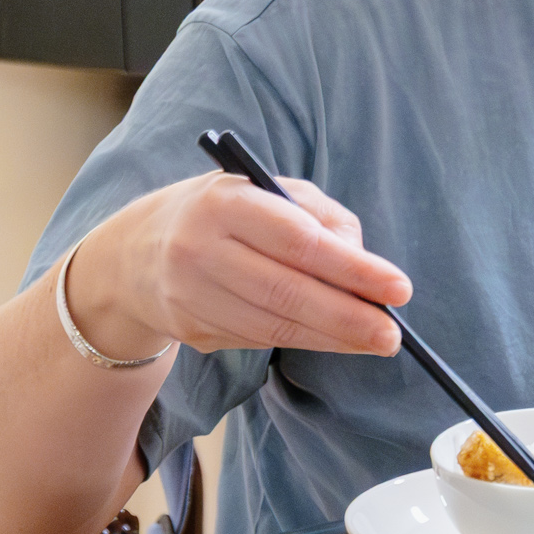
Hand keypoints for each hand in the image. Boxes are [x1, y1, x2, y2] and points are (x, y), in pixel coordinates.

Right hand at [72, 173, 410, 358]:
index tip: (399, 288)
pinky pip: (260, 341)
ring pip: (276, 327)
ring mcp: (190, 295)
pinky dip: (306, 343)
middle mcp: (199, 249)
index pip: (298, 241)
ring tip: (376, 340)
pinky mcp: (191, 330)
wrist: (133, 254)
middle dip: (350, 318)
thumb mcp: (265, 190)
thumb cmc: (221, 214)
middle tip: (393, 333)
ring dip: (334, 338)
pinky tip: (337, 341)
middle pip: (288, 293)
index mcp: (224, 203)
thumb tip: (364, 263)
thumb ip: (320, 216)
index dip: (353, 269)